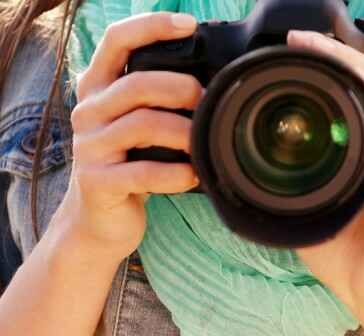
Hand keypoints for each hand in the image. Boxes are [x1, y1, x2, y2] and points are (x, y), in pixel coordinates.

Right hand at [49, 13, 201, 263]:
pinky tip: (192, 175)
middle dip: (180, 88)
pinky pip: (143, 172)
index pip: (116, 41)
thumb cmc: (128, 164)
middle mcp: (88, 112)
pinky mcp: (97, 182)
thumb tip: (209, 82)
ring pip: (142, 125)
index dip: (151, 26)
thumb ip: (156, 101)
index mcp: (98, 89)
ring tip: (204, 143)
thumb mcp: (135, 125)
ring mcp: (89, 148)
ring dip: (184, 133)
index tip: (189, 24)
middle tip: (205, 103)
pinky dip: (176, 174)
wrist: (98, 219)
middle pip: (136, 84)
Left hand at [287, 31, 363, 333]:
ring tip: (325, 48)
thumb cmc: (341, 255)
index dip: (324, 72)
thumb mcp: (301, 211)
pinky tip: (363, 80)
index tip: (292, 55)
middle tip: (302, 41)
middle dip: (337, 59)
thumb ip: (284, 187)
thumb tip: (241, 172)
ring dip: (357, 69)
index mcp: (358, 157)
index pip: (347, 100)